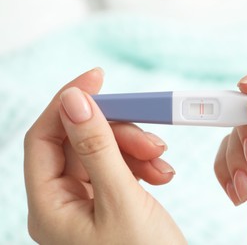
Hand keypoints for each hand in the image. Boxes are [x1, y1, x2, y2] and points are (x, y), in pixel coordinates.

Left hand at [24, 68, 185, 243]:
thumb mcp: (122, 201)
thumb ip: (97, 148)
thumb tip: (74, 99)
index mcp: (50, 207)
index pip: (45, 137)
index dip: (69, 103)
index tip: (99, 78)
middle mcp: (63, 203)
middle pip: (80, 143)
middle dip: (119, 133)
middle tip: (153, 139)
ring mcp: (88, 203)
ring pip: (104, 152)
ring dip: (136, 149)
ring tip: (163, 162)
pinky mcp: (110, 202)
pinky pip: (120, 167)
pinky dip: (143, 163)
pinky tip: (162, 172)